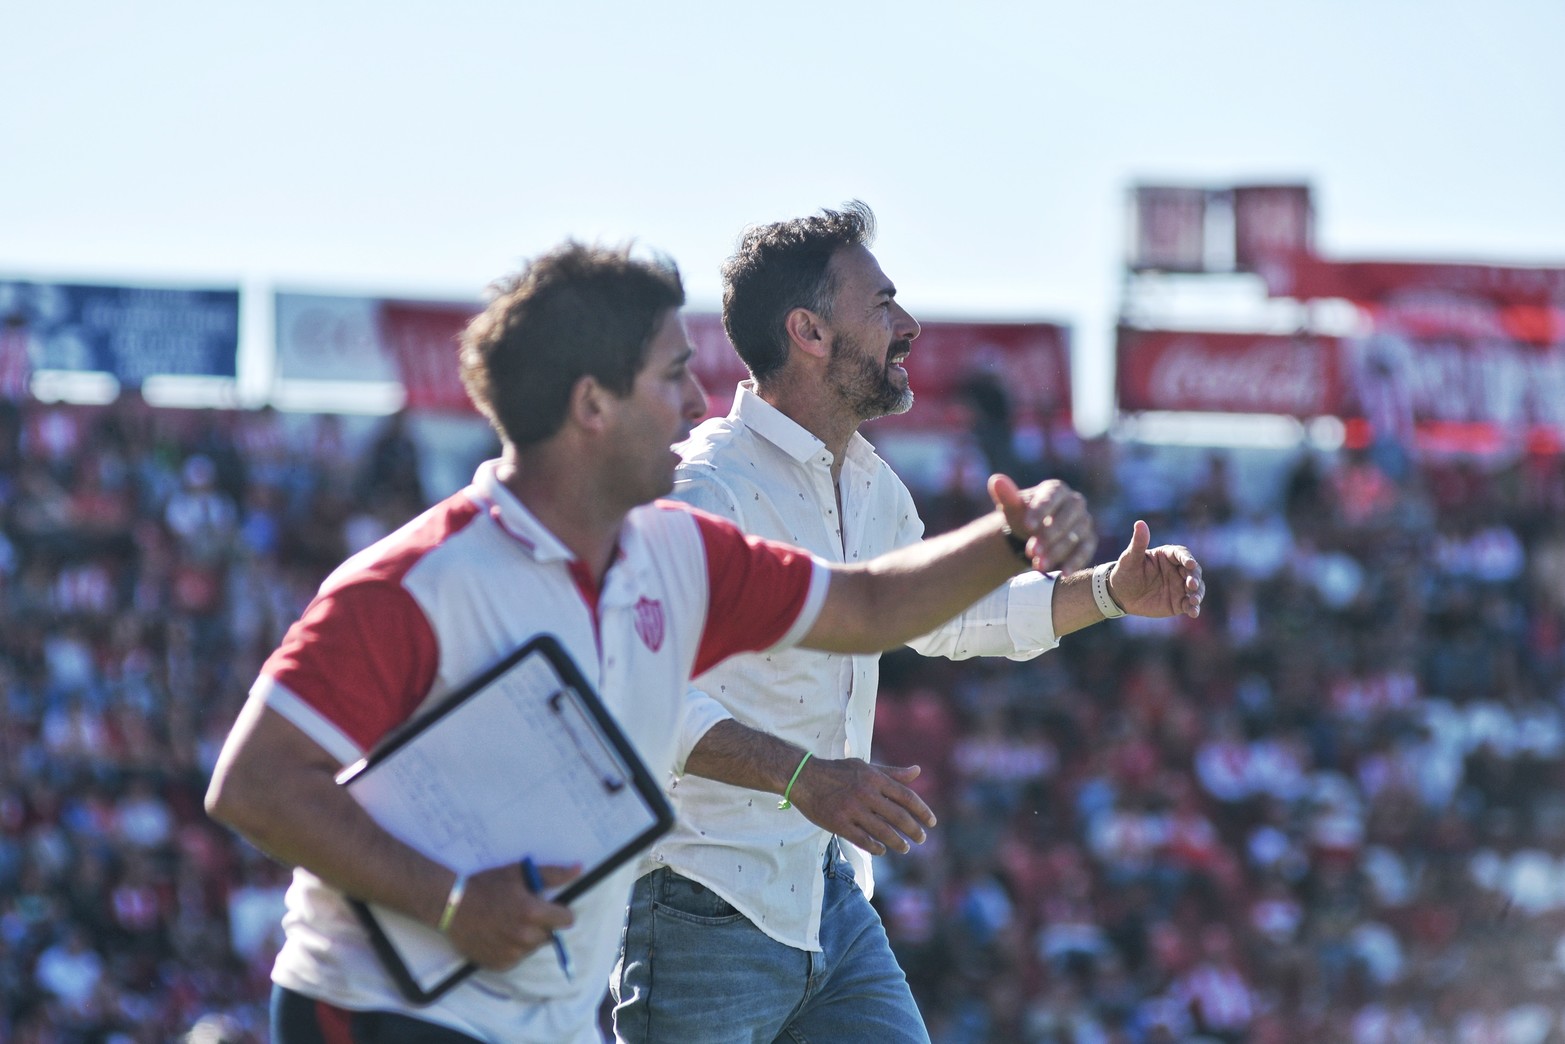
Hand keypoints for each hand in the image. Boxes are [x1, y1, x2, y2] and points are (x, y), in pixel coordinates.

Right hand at [444, 861, 579, 969]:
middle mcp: (525, 937)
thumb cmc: (487, 886)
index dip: (559, 911)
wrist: (452, 906)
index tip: (548, 907)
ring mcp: (512, 953)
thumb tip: (578, 869)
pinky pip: (517, 958)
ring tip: (508, 923)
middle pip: (550, 935)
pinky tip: (498, 935)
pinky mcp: (500, 965)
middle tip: (521, 913)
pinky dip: (512, 949)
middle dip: (541, 925)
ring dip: (527, 937)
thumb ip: (552, 873)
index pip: (567, 920)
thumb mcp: (519, 873)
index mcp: (533, 913)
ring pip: (533, 947)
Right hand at [786, 758, 936, 855]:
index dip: (922, 811)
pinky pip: (863, 840)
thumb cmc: (838, 771)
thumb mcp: (865, 767)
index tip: (932, 822)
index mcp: (874, 778)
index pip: (906, 796)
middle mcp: (866, 793)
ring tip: (905, 848)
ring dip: (898, 842)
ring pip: (883, 831)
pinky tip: (882, 850)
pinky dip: (876, 847)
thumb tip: (918, 771)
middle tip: (922, 839)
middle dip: (914, 830)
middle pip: (898, 816)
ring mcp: (852, 809)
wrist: (804, 777)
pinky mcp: (838, 823)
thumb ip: (891, 773)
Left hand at [989, 475, 1095, 574]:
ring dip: (1057, 552)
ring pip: (1075, 536)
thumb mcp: (1012, 506)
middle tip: (1031, 552)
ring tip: (1038, 565)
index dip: (1040, 511)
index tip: (1027, 525)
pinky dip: (1075, 562)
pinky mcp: (1089, 540)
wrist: (1032, 534)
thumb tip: (996, 480)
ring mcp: (1084, 521)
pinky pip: (1086, 550)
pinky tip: (1063, 573)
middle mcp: (1075, 503)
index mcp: (1056, 490)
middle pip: (1065, 518)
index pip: (1051, 498)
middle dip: (1048, 536)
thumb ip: (1005, 495)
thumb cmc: (1023, 516)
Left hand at [1106, 520, 1203, 618]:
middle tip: (1191, 585)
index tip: (1190, 564)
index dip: (1187, 559)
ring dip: (1198, 594)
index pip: (1182, 554)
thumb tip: (1139, 523)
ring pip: (1196, 588)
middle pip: (1193, 571)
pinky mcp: (1179, 602)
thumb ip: (1138, 543)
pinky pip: (1190, 604)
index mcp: (1168, 555)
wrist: (1120, 594)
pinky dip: (1194, 608)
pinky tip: (1193, 612)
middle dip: (1195, 578)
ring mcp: (1180, 586)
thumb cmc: (1125, 572)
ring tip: (1194, 600)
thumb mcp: (1129, 558)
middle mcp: (1177, 570)